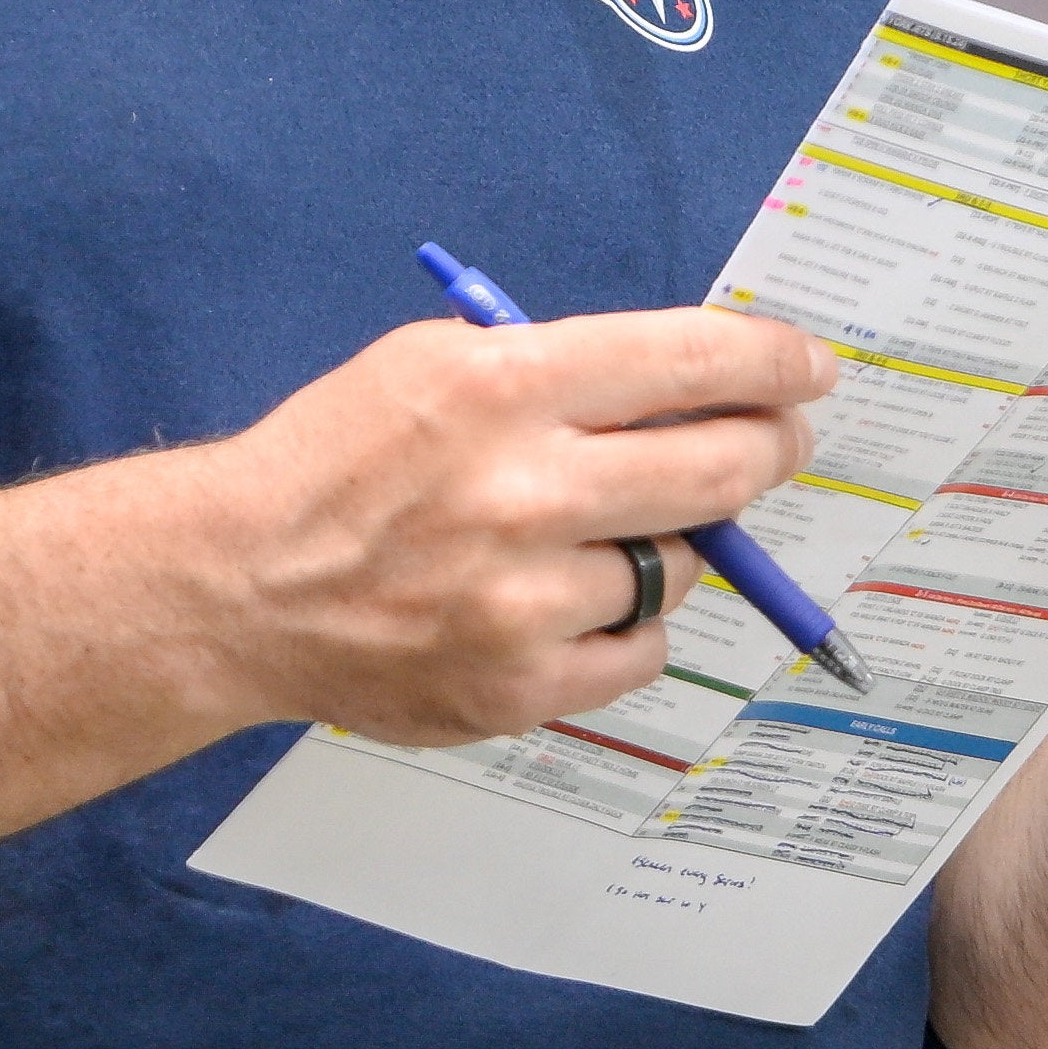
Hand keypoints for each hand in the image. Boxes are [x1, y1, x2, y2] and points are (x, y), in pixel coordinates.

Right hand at [197, 308, 832, 745]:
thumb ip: (556, 367)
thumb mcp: (430, 362)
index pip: (690, 361)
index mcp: (503, 387)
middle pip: (721, 469)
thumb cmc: (336, 462)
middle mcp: (524, 492)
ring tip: (604, 531)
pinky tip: (575, 599)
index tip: (810, 368)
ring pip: (679, 568)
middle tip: (777, 440)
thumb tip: (690, 380)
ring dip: (669, 544)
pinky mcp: (519, 687)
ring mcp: (524, 601)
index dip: (773, 361)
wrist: (238, 586)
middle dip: (770, 446)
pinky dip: (628, 624)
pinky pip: (640, 652)